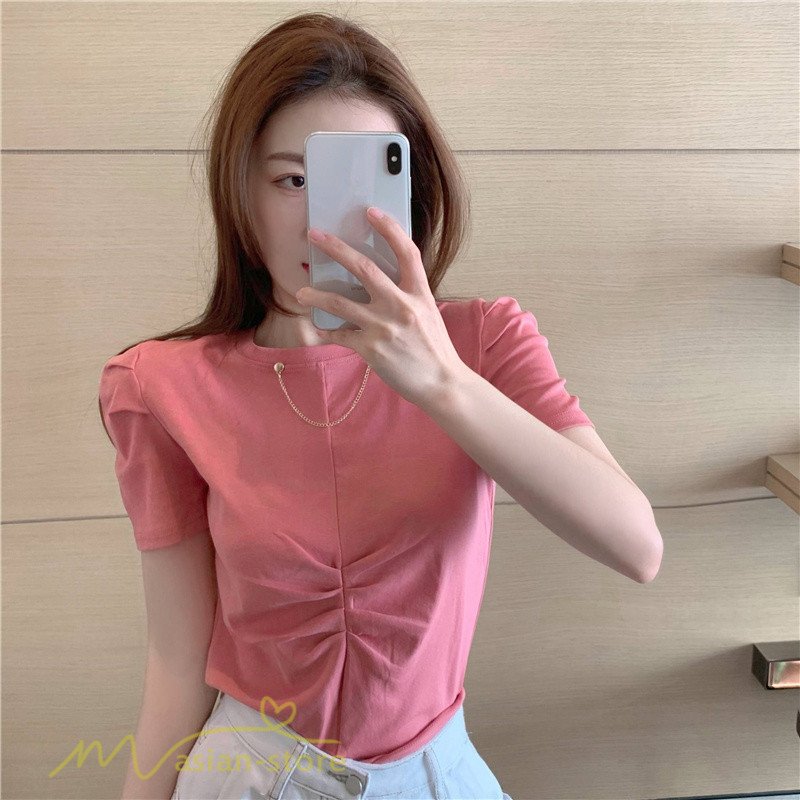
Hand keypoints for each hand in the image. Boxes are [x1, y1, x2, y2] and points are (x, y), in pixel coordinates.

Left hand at [295, 206, 467, 408]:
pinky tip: (319, 328)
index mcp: (420, 293)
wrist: (441, 383)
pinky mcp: (371, 348)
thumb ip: (408, 295)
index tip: (371, 212)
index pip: (406, 252)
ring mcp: (384, 327)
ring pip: (340, 303)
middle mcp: (401, 306)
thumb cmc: (435, 349)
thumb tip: (381, 282)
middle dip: (336, 248)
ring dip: (317, 294)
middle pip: (364, 268)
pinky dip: (328, 332)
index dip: (388, 228)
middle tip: (315, 235)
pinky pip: (341, 335)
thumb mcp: (428, 313)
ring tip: (301, 291)